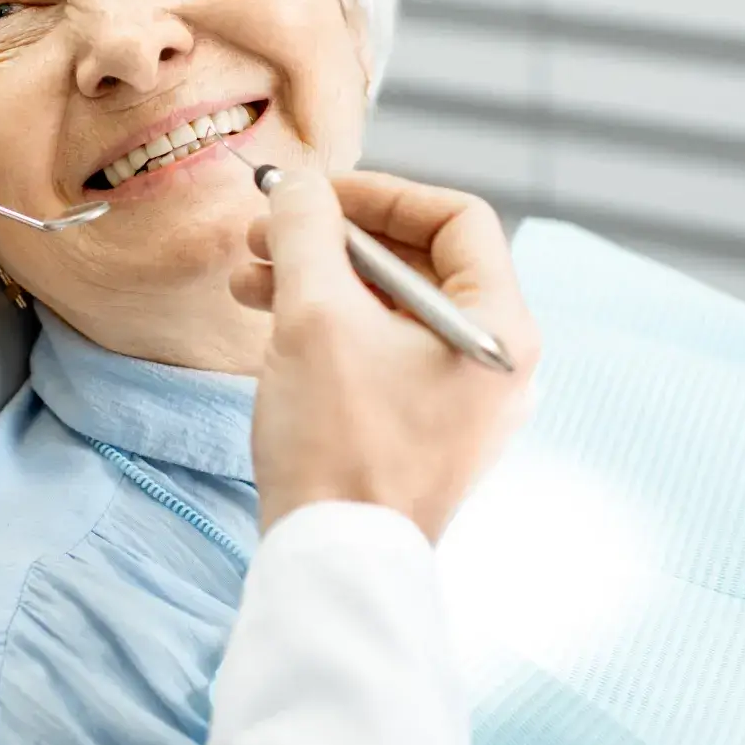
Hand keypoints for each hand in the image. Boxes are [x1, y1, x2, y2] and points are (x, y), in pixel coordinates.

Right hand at [231, 171, 538, 540]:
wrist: (331, 559)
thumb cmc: (337, 441)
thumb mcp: (315, 315)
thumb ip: (306, 231)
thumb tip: (297, 185)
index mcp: (499, 328)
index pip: (457, 218)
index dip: (381, 193)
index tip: (314, 194)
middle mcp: (493, 361)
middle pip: (417, 261)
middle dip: (332, 237)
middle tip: (264, 229)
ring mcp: (459, 399)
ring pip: (387, 306)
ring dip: (316, 278)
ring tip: (246, 275)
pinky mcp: (421, 427)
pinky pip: (378, 350)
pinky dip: (327, 324)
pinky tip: (265, 317)